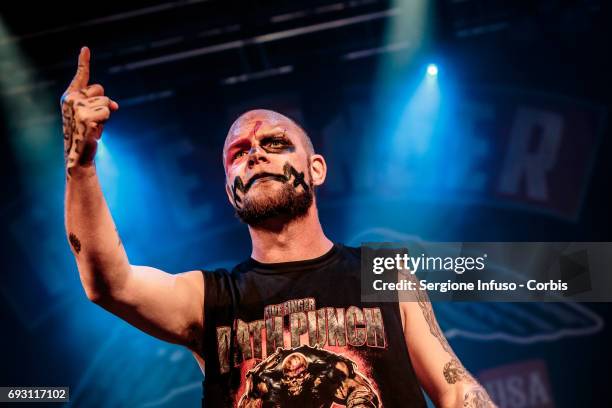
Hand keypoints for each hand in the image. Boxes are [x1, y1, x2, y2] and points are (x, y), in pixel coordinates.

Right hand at [60, 47, 118, 175]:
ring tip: (94, 126)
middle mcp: (71, 99)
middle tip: (94, 119)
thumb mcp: (92, 114)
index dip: (83, 61)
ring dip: (105, 116)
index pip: (81, 76)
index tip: (86, 48)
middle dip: (104, 104)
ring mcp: (78, 108)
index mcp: (70, 96)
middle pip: (102, 90)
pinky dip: (105, 122)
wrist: (78, 154)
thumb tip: (115, 106)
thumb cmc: (85, 132)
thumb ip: (101, 103)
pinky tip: (95, 130)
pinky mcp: (86, 118)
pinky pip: (107, 113)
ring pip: (107, 103)